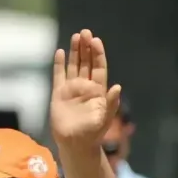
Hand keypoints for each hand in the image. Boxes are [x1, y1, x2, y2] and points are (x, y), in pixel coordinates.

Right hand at [50, 29, 121, 149]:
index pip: (99, 68)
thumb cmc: (93, 133)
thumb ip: (111, 103)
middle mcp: (86, 87)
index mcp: (98, 91)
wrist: (76, 144)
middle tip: (85, 32)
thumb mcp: (104, 118)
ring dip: (75, 51)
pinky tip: (60, 52)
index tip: (96, 41)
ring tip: (76, 36)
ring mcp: (72, 90)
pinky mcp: (59, 94)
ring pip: (74, 66)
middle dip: (86, 48)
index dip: (98, 54)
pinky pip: (59, 75)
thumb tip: (118, 87)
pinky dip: (59, 64)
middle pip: (86, 63)